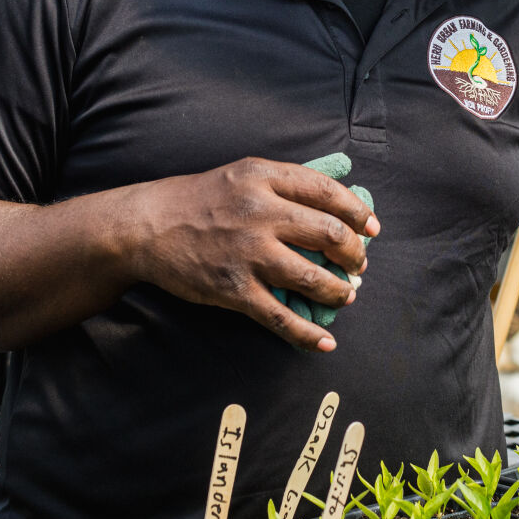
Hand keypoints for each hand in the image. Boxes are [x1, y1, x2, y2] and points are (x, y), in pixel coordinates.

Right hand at [123, 157, 379, 351]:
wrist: (147, 227)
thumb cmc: (199, 199)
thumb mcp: (242, 174)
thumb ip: (284, 185)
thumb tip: (334, 208)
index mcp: (264, 177)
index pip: (327, 192)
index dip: (357, 212)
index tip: (371, 228)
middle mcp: (260, 212)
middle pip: (328, 234)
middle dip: (353, 254)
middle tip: (358, 265)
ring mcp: (248, 252)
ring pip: (312, 276)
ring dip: (338, 291)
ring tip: (345, 295)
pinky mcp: (234, 289)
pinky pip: (280, 316)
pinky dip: (307, 334)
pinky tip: (324, 344)